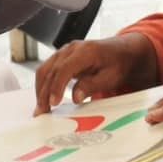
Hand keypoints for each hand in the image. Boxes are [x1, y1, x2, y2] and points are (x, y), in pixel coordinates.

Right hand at [33, 34, 158, 114]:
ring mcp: (64, 52)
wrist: (121, 52)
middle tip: (42, 112)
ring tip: (40, 109)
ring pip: (45, 70)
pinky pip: (48, 70)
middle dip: (44, 92)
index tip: (54, 103)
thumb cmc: (118, 64)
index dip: (57, 86)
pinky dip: (44, 84)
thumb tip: (76, 97)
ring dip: (40, 90)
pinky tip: (44, 99)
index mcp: (85, 51)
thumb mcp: (110, 77)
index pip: (64, 68)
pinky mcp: (62, 58)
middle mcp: (71, 49)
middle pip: (51, 70)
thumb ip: (92, 86)